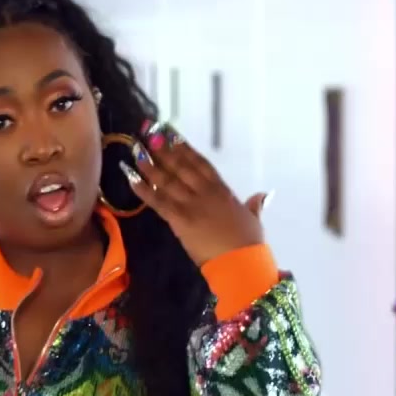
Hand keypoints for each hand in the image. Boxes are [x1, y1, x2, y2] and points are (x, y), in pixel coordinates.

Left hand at [119, 121, 264, 265]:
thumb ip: (255, 205)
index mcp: (222, 190)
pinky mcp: (180, 219)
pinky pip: (158, 201)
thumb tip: (263, 195)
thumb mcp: (253, 219)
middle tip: (148, 134)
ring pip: (167, 180)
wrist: (240, 261)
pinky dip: (144, 190)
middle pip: (180, 166)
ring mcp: (191, 204)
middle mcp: (204, 192)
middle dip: (164, 150)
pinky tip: (132, 178)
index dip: (185, 148)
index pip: (200, 163)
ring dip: (150, 165)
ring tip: (136, 151)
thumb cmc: (248, 242)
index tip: (171, 135)